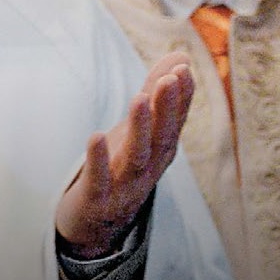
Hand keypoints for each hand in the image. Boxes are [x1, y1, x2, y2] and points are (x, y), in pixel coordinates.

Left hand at [56, 52, 194, 257]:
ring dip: (140, 128)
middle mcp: (148, 168)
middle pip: (161, 137)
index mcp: (160, 151)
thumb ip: (156, 92)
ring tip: (139, 99)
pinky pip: (99, 178)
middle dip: (167, 108)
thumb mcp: (138, 129)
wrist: (95, 222)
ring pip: (136, 156)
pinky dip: (98, 159)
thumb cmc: (119, 166)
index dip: (181, 97)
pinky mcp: (97, 198)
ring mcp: (124, 185)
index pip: (175, 122)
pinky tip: (95, 136)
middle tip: (171, 78)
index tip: (184, 69)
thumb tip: (182, 56)